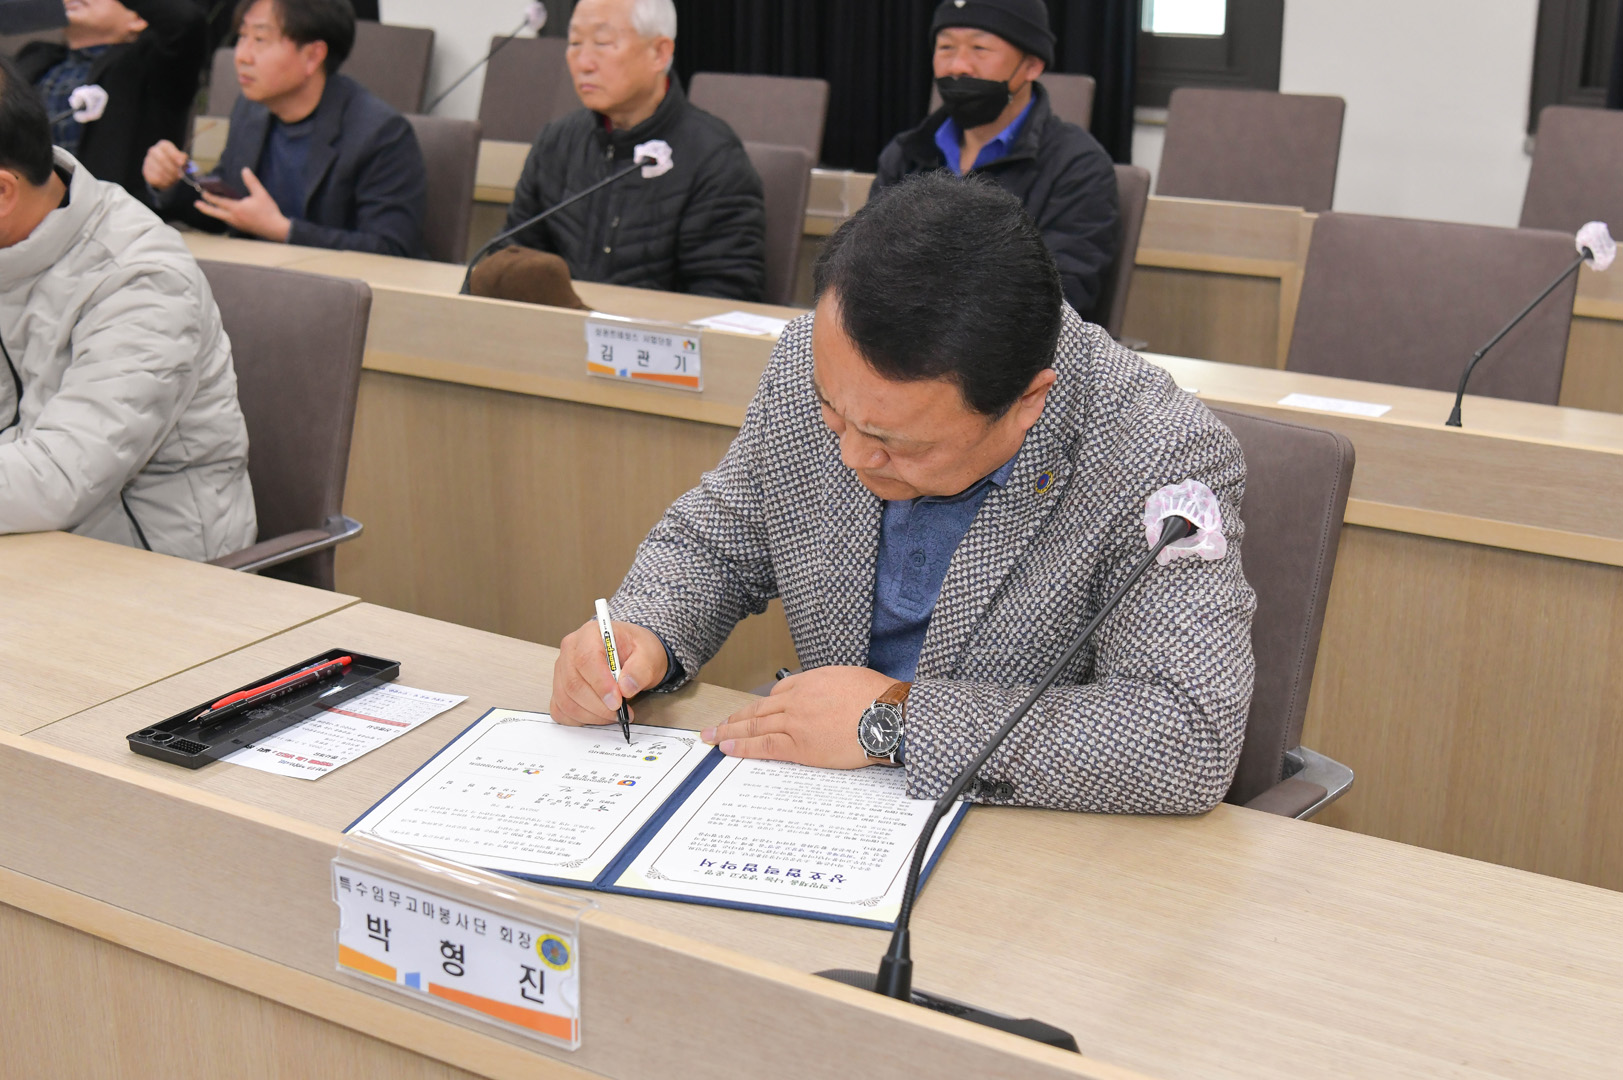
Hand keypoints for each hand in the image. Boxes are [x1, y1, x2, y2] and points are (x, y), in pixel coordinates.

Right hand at [142, 139, 188, 190]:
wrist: (165, 173)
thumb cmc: (175, 164)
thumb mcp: (181, 160)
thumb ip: (182, 158)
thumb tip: (182, 160)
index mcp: (163, 146)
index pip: (166, 146)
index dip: (174, 155)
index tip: (181, 163)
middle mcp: (153, 151)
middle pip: (162, 159)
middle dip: (173, 169)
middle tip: (180, 175)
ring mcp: (148, 161)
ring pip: (158, 170)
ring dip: (170, 177)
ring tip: (175, 179)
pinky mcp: (146, 172)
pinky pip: (155, 178)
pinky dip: (164, 182)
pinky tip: (169, 182)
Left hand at [192, 167, 291, 241]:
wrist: (276, 229)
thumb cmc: (269, 212)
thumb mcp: (261, 194)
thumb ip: (251, 182)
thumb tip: (245, 170)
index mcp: (236, 208)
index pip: (219, 201)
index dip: (210, 196)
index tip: (203, 192)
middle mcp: (234, 217)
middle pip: (215, 213)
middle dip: (205, 208)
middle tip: (196, 204)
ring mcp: (237, 223)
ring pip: (221, 218)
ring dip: (214, 212)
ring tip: (210, 208)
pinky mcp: (242, 227)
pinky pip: (228, 221)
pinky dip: (223, 216)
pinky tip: (225, 214)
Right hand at [550, 618, 668, 726]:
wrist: (632, 654)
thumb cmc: (637, 650)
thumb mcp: (649, 654)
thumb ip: (641, 669)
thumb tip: (626, 687)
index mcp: (590, 634)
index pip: (586, 659)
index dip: (600, 684)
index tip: (617, 701)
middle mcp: (571, 650)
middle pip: (573, 683)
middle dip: (598, 705)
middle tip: (620, 712)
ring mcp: (562, 669)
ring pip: (566, 700)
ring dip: (591, 715)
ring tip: (614, 715)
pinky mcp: (560, 687)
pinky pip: (561, 709)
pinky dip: (578, 719)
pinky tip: (597, 716)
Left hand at [702, 666, 896, 768]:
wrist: (888, 715)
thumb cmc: (879, 698)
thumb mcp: (852, 679)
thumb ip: (831, 686)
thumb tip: (827, 695)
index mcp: (811, 681)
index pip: (779, 693)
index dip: (761, 705)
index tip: (751, 712)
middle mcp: (798, 699)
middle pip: (758, 708)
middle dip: (734, 717)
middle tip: (715, 725)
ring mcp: (796, 721)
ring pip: (755, 725)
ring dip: (730, 731)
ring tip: (712, 737)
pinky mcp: (800, 745)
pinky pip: (765, 746)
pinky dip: (743, 747)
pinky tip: (728, 748)